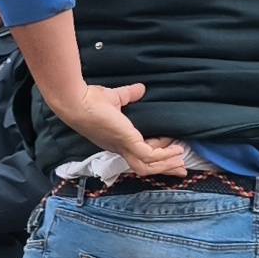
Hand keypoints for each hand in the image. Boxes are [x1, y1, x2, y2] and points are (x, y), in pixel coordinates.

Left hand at [49, 84, 186, 174]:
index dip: (154, 154)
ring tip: (181, 159)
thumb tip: (140, 89)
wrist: (76, 100)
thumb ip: (128, 95)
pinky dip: (163, 155)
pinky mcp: (126, 141)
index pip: (137, 154)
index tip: (170, 146)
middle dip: (163, 168)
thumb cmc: (90, 100)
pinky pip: (149, 156)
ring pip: (147, 166)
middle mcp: (119, 148)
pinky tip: (175, 149)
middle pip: (144, 167)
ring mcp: (122, 146)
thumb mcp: (115, 98)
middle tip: (182, 168)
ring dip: (165, 164)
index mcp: (116, 141)